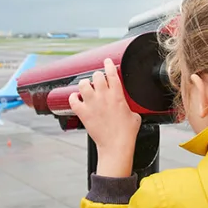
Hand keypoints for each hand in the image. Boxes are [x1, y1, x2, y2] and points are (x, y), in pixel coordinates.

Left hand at [69, 58, 141, 176]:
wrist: (116, 146)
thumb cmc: (126, 133)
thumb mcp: (135, 115)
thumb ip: (129, 106)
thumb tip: (128, 107)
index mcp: (117, 95)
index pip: (111, 73)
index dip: (108, 64)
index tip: (106, 62)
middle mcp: (103, 97)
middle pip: (96, 76)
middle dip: (97, 76)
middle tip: (98, 80)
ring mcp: (92, 104)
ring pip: (83, 84)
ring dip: (84, 84)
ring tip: (86, 87)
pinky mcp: (83, 113)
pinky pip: (72, 100)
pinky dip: (73, 97)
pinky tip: (75, 98)